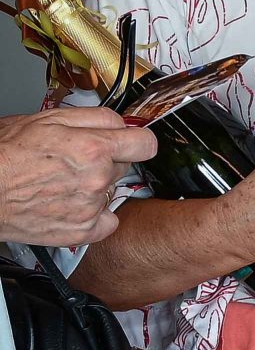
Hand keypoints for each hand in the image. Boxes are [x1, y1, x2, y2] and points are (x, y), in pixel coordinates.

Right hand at [0, 109, 157, 249]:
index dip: (137, 141)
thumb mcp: (48, 119)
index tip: (131, 143)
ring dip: (96, 187)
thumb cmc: (5, 155)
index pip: (146, 144)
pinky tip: (74, 205)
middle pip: (124, 166)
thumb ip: (94, 117)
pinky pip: (107, 222)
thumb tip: (121, 122)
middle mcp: (97, 178)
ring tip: (63, 182)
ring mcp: (90, 207)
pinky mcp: (80, 231)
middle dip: (107, 161)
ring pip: (112, 191)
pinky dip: (95, 216)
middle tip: (75, 161)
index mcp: (94, 148)